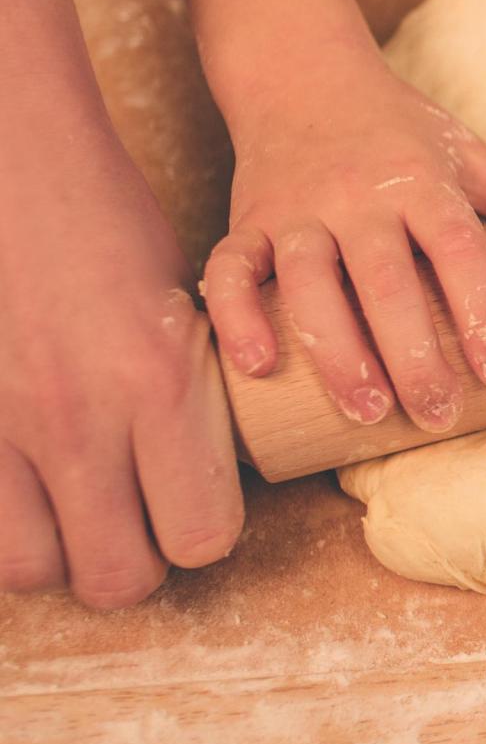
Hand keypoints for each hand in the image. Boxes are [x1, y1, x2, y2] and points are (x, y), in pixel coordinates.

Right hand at [0, 172, 241, 607]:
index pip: (203, 537)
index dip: (205, 535)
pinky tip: (25, 486)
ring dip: (60, 552)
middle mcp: (81, 418)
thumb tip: (207, 469)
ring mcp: (3, 424)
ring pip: (33, 568)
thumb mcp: (184, 307)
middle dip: (137, 562)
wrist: (12, 166)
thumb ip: (188, 397)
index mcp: (160, 385)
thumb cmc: (109, 226)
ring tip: (76, 510)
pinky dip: (5, 522)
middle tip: (138, 521)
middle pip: (118, 577)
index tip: (198, 506)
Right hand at [205, 36, 485, 431]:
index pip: (460, 251)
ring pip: (307, 283)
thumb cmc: (397, 127)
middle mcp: (357, 195)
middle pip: (385, 279)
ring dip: (336, 350)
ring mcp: (295, 209)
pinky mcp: (245, 220)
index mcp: (421, 181)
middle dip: (413, 352)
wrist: (300, 70)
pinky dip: (237, 318)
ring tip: (367, 409)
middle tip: (439, 415)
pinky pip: (230, 271)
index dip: (484, 313)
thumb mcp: (466, 152)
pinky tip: (258, 368)